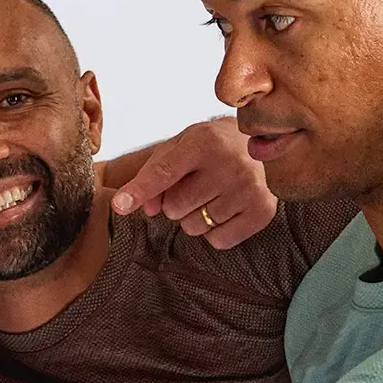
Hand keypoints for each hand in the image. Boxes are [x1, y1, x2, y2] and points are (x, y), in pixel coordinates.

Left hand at [111, 117, 277, 247]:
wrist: (263, 144)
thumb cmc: (212, 147)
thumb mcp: (179, 149)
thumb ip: (154, 174)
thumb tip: (149, 210)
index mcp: (203, 142)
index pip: (163, 173)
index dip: (139, 190)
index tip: (119, 206)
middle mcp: (229, 164)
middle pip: (175, 208)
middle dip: (175, 203)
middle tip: (194, 185)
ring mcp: (249, 188)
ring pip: (195, 227)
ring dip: (194, 217)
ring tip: (211, 195)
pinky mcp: (262, 211)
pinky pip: (219, 241)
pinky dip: (215, 232)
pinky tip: (227, 209)